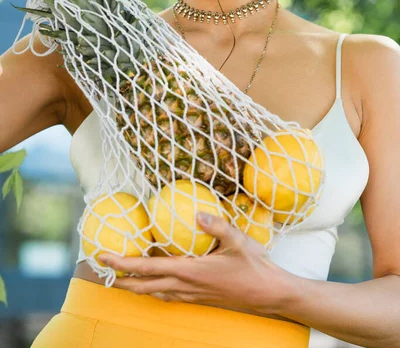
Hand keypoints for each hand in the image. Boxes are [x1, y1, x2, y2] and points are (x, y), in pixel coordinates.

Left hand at [98, 212, 293, 316]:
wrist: (270, 295)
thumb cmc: (255, 268)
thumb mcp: (239, 241)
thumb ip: (217, 225)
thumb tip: (197, 213)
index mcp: (190, 271)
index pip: (148, 268)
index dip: (123, 263)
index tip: (103, 258)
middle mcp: (186, 286)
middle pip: (144, 286)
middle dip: (120, 279)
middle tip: (101, 271)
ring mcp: (192, 295)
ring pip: (155, 292)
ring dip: (135, 285)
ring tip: (122, 276)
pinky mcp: (199, 298)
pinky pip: (169, 294)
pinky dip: (154, 287)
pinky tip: (155, 281)